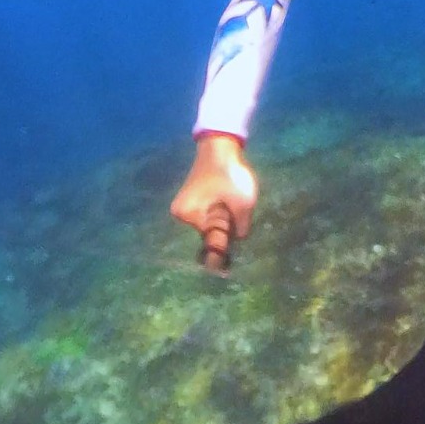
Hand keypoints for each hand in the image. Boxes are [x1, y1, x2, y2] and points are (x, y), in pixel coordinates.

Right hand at [170, 132, 257, 273]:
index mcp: (190, 215)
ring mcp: (184, 210)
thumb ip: (240, 230)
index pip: (209, 244)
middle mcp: (181, 216)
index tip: (226, 275)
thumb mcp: (243, 204)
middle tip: (238, 228)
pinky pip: (207, 220)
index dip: (220, 258)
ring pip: (209, 228)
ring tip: (233, 211)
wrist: (220, 148)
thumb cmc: (231, 174)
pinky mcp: (191, 205)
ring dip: (222, 225)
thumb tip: (237, 245)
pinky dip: (218, 218)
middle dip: (223, 236)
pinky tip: (227, 210)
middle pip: (208, 236)